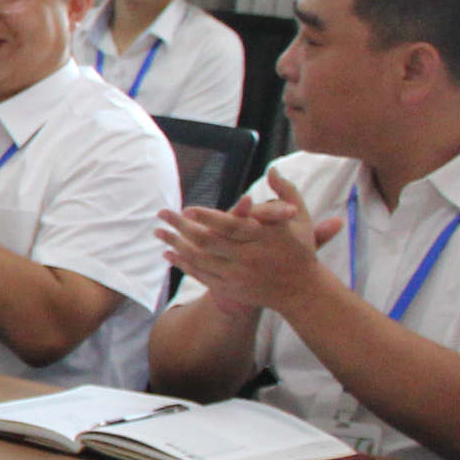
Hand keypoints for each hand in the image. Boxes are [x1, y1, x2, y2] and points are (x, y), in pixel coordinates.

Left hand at [155, 168, 342, 317]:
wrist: (301, 290)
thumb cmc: (299, 249)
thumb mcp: (299, 219)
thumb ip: (285, 192)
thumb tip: (272, 168)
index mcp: (264, 237)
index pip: (231, 225)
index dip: (208, 217)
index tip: (187, 207)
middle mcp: (249, 257)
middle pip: (208, 241)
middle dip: (181, 227)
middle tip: (162, 213)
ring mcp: (238, 275)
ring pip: (200, 259)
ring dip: (176, 244)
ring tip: (158, 232)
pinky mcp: (231, 289)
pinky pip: (200, 275)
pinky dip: (183, 264)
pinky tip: (168, 253)